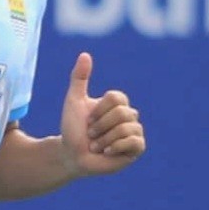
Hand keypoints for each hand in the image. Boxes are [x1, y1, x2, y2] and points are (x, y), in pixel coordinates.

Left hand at [59, 53, 145, 178]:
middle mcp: (129, 116)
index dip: (99, 110)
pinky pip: (134, 142)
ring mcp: (134, 132)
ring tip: (96, 146)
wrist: (71, 155)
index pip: (116, 98)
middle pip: (121, 113)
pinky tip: (106, 152)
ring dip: (104, 139)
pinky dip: (115, 147)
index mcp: (118, 104)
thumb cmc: (73, 129)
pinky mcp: (137, 149)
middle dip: (100, 126)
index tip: (88, 120)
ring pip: (126, 128)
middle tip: (91, 135)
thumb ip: (79, 78)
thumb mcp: (74, 101)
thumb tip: (85, 54)